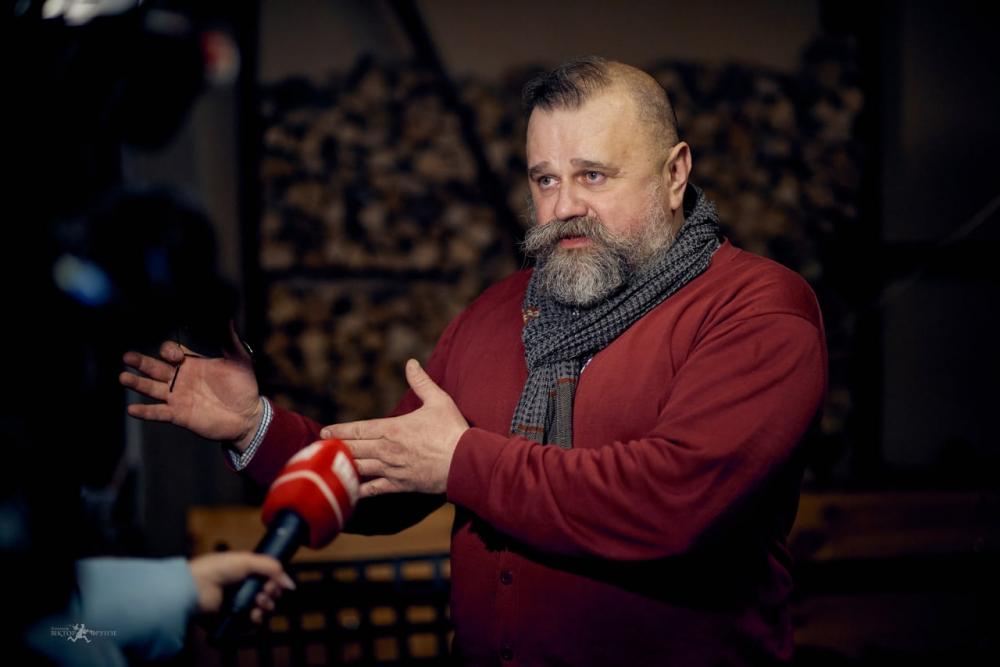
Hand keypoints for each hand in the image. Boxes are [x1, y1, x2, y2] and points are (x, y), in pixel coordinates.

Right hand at [119, 321, 261, 450]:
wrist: (248, 415)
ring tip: (123, 378)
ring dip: (137, 384)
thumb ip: (232, 343)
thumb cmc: (243, 387)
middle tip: (127, 357)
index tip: (176, 357)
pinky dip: (145, 412)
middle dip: (141, 362)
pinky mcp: (179, 415)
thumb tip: (229, 319)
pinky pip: (158, 412)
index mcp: (192, 363)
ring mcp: (177, 397)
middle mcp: (180, 378)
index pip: (171, 352)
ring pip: (152, 388)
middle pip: (155, 368)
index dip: (169, 351)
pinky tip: (132, 409)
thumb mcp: (240, 362)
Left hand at [188, 552, 295, 623]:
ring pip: (263, 609)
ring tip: (258, 602)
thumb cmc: (216, 569)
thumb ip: (272, 568)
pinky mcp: (233, 619)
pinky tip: (253, 614)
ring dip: (265, 606)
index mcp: (246, 572)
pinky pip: (252, 623)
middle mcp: (243, 588)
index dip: (276, 582)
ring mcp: (238, 604)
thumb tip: (290, 583)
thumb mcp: (248, 560)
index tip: (275, 583)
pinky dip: (256, 619)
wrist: (195, 588)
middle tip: (265, 592)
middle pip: (269, 595)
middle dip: (272, 594)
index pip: (270, 579)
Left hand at [320, 359, 467, 497]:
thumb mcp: (438, 400)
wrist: (465, 461)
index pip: (359, 430)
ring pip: (359, 468)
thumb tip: (411, 363)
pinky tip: (348, 491)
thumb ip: (421, 382)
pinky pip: (374, 489)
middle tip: (318, 448)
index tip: (325, 432)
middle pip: (354, 449)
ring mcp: (392, 469)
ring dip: (342, 466)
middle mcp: (387, 450)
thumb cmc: (452, 430)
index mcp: (393, 429)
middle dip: (335, 448)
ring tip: (327, 466)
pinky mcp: (400, 485)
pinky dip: (359, 490)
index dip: (340, 431)